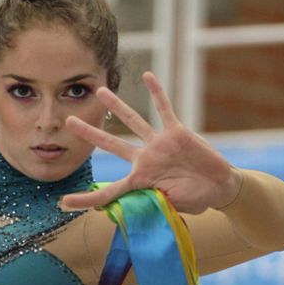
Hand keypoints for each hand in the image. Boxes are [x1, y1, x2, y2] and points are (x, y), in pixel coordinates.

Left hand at [61, 71, 242, 213]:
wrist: (220, 187)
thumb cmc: (194, 199)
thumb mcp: (171, 207)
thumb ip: (153, 203)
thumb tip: (134, 207)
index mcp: (139, 181)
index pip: (108, 191)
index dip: (87, 200)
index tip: (63, 203)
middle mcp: (145, 159)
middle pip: (111, 144)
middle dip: (90, 133)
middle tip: (69, 121)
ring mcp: (159, 144)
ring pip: (134, 121)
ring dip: (117, 106)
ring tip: (102, 91)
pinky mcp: (177, 133)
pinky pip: (164, 109)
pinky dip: (157, 93)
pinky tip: (147, 76)